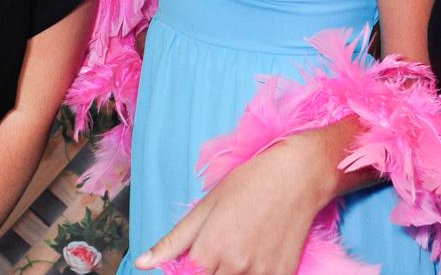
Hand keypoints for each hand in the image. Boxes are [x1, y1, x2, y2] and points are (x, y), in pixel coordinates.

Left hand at [135, 134, 334, 274]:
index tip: (195, 262)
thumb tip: (142, 264)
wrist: (298, 175)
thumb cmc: (250, 182)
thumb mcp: (207, 206)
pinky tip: (253, 258)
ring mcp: (262, 274)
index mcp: (211, 250)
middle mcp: (236, 267)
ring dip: (228, 273)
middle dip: (208, 272)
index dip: (186, 272)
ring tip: (234, 252)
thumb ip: (174, 241)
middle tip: (217, 253)